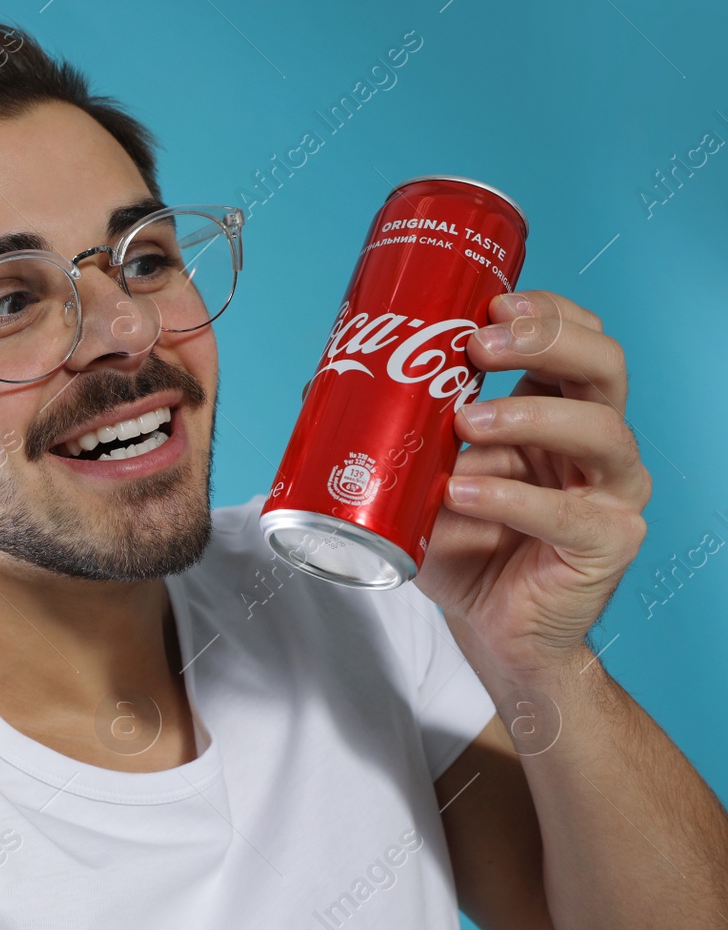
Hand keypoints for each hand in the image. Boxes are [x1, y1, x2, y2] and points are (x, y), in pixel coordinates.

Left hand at [414, 290, 650, 680]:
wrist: (489, 625)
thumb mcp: (419, 475)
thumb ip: (390, 430)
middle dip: (546, 342)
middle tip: (479, 346)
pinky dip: (512, 500)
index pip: (580, 337)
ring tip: (465, 421)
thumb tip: (317, 387)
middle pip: (606, 365)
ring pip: (601, 431)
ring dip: (529, 414)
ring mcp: (611, 492)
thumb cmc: (462, 543)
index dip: (546, 312)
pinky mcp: (606, 543)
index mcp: (560, 410)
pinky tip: (463, 494)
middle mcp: (597, 442)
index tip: (489, 304)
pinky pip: (570, 514)